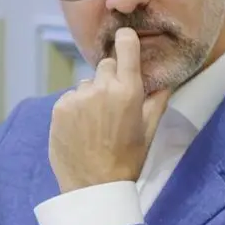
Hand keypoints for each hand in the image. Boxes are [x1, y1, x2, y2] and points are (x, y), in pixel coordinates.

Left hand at [48, 27, 171, 191]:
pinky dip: (75, 108)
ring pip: (87, 84)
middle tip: (114, 105)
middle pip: (106, 65)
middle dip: (111, 78)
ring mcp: (78, 97)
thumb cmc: (127, 161)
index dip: (126, 40)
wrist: (94, 186)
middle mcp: (102, 88)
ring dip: (91, 95)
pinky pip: (70, 98)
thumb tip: (165, 82)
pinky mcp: (59, 107)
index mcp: (129, 91)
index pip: (126, 46)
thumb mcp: (149, 131)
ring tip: (96, 123)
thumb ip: (157, 101)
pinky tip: (81, 128)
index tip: (125, 38)